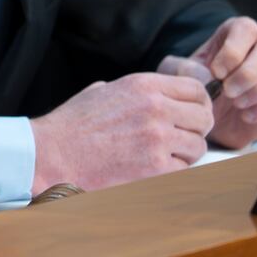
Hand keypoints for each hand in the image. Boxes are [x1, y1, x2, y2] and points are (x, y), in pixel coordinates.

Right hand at [30, 72, 214, 192]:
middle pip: (203, 118)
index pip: (196, 89)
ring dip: (184, 153)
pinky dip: (172, 172)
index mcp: (144, 85)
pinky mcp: (156, 167)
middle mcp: (156, 107)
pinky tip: (151, 169)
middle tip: (180, 139)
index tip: (192, 115)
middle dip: (195, 130)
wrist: (53, 154)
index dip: (199, 103)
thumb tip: (157, 96)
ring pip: (198, 146)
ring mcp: (158, 137)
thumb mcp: (102, 91)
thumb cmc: (72, 125)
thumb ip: (135, 91)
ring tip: (161, 156)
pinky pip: (184, 169)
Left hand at [160, 16, 256, 149]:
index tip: (216, 72)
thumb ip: (182, 68)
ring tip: (237, 104)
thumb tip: (207, 74)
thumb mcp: (178, 75)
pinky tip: (247, 115)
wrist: (212, 119)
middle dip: (249, 72)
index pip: (246, 27)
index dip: (233, 50)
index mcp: (235, 34)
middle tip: (228, 91)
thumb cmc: (197, 88)